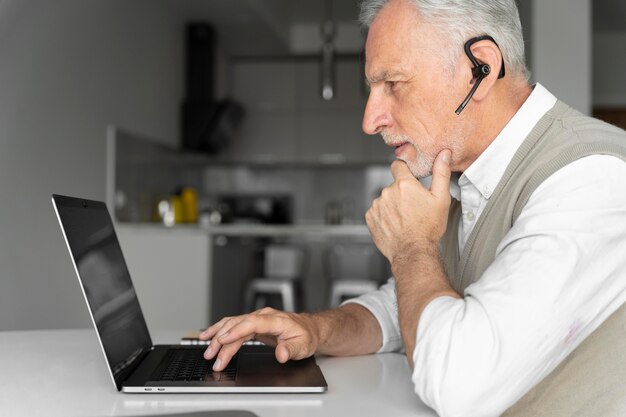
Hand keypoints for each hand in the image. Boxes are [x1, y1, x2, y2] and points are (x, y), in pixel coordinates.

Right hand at [199, 307, 318, 370]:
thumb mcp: (303, 346)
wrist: (309, 329)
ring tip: (206, 349)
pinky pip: (234, 326)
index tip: (224, 340)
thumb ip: (291, 350)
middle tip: (212, 356)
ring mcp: (257, 319)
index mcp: (275, 320)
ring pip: (233, 324)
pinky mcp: (253, 324)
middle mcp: (264, 316)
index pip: (252, 323)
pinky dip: (221, 332)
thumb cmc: (305, 336)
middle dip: (222, 340)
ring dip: (218, 336)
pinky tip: (210, 337)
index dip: (237, 331)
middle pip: (238, 325)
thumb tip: (281, 354)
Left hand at [365, 149, 451, 262]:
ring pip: (385, 199)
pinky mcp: (370, 217)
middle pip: (394, 186)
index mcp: (404, 184)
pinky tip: (395, 224)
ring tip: (404, 218)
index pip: (398, 165)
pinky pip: (377, 211)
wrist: (413, 251)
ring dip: (392, 205)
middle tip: (413, 207)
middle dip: (401, 193)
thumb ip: (441, 173)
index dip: (404, 170)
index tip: (408, 177)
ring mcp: (377, 205)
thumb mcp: (441, 198)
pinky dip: (384, 216)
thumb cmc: (428, 228)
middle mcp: (387, 192)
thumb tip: (443, 154)